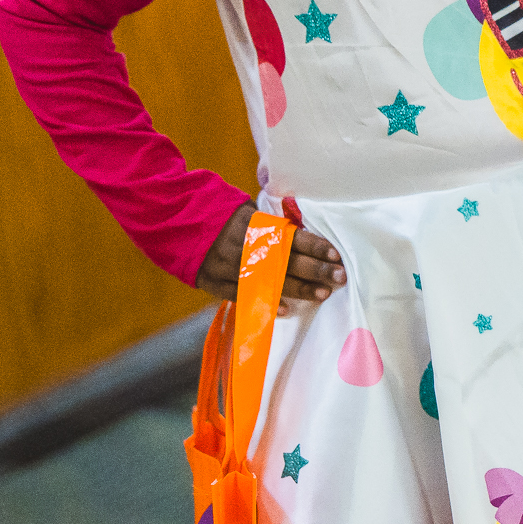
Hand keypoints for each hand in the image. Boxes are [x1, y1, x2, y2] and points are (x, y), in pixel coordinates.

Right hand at [197, 202, 343, 313]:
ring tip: (322, 294)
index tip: (336, 256)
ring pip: (268, 281)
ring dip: (298, 289)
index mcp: (256, 225)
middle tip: (339, 277)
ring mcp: (228, 266)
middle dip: (316, 270)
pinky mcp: (214, 281)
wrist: (183, 222)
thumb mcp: (252, 213)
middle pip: (286, 261)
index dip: (316, 247)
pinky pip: (242, 296)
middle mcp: (244, 246)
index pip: (293, 237)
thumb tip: (308, 237)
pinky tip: (287, 310)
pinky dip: (265, 303)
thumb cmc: (227, 218)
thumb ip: (276, 227)